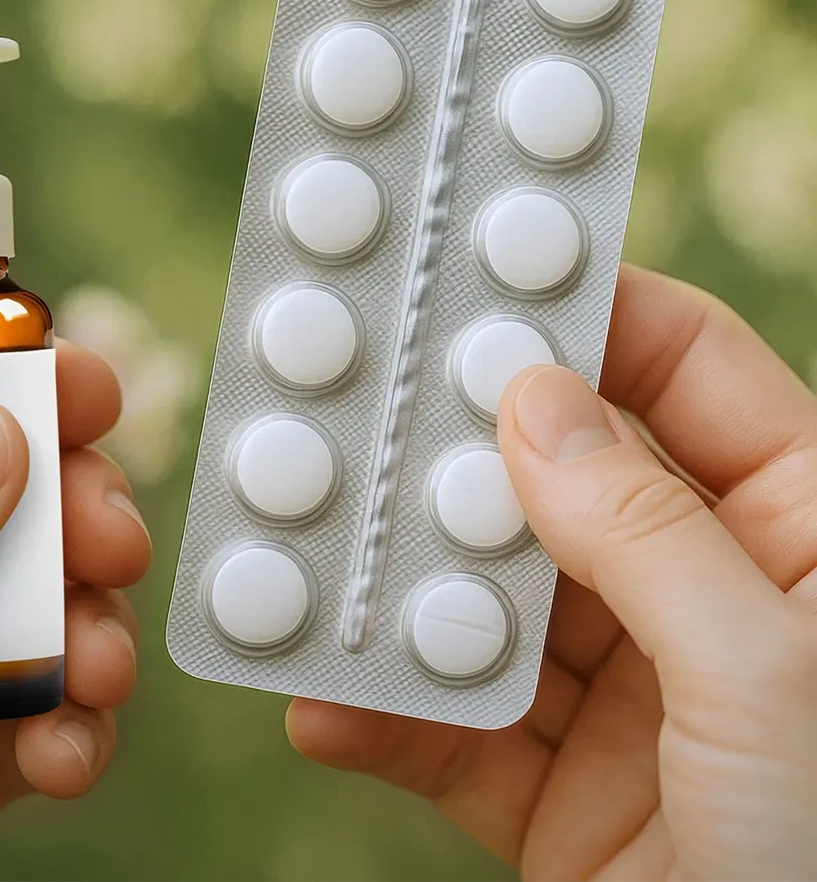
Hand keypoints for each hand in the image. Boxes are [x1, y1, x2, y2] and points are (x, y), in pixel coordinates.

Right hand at [288, 265, 816, 879]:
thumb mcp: (768, 684)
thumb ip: (644, 531)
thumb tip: (534, 401)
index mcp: (804, 536)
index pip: (687, 371)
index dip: (583, 317)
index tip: (472, 281)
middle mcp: (710, 599)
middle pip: (560, 478)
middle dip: (455, 450)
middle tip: (355, 404)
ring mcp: (631, 697)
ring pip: (490, 599)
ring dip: (398, 585)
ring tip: (309, 552)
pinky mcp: (562, 794)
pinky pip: (456, 729)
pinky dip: (386, 717)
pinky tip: (320, 703)